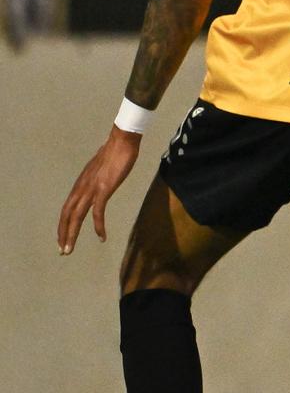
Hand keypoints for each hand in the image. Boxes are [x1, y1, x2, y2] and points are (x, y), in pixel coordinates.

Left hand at [57, 128, 141, 254]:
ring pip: (77, 216)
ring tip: (70, 249)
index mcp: (81, 184)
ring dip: (72, 234)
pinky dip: (98, 226)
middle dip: (63, 234)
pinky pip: (98, 212)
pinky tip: (101, 237)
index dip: (63, 224)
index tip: (63, 238)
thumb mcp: (102, 169)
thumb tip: (101, 181)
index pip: (67, 208)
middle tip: (63, 250)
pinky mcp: (104, 188)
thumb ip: (98, 178)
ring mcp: (92, 188)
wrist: (122, 141)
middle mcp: (82, 187)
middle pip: (67, 214)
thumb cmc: (116, 152)